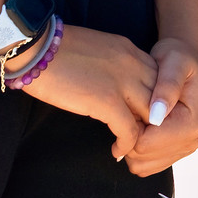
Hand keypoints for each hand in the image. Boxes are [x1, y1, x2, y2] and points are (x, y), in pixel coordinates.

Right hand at [14, 25, 158, 160]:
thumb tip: (112, 89)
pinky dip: (127, 145)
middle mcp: (133, 64)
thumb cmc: (55, 50)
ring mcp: (123, 82)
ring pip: (152, 116)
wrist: (36, 46)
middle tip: (143, 137)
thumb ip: (112, 67)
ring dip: (144, 136)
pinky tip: (117, 151)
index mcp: (129, 50)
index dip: (155, 100)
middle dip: (155, 120)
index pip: (160, 78)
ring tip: (132, 148)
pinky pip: (130, 131)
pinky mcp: (107, 101)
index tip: (144, 116)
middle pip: (161, 97)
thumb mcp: (96, 51)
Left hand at [125, 37, 197, 176]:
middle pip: (141, 158)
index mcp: (191, 125)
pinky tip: (141, 123)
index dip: (130, 126)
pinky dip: (137, 147)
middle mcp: (191, 142)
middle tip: (134, 108)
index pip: (145, 144)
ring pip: (141, 165)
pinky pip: (145, 164)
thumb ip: (167, 87)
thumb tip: (155, 116)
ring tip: (138, 115)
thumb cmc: (179, 57)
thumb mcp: (174, 62)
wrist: (188, 60)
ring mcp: (184, 149)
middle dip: (129, 136)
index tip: (131, 104)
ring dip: (132, 143)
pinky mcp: (175, 151)